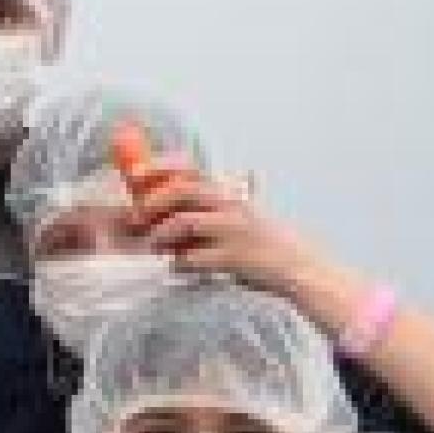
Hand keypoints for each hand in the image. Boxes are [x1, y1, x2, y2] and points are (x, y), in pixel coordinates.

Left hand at [134, 158, 328, 302]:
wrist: (298, 265)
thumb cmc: (263, 240)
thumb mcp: (241, 211)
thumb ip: (212, 200)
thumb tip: (171, 195)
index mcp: (228, 192)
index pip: (190, 167)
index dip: (160, 166)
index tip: (135, 174)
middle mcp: (231, 204)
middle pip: (182, 190)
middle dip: (152, 202)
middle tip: (137, 218)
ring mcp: (232, 230)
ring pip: (183, 222)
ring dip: (161, 236)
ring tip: (157, 246)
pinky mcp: (233, 258)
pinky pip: (192, 258)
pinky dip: (179, 263)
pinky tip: (181, 266)